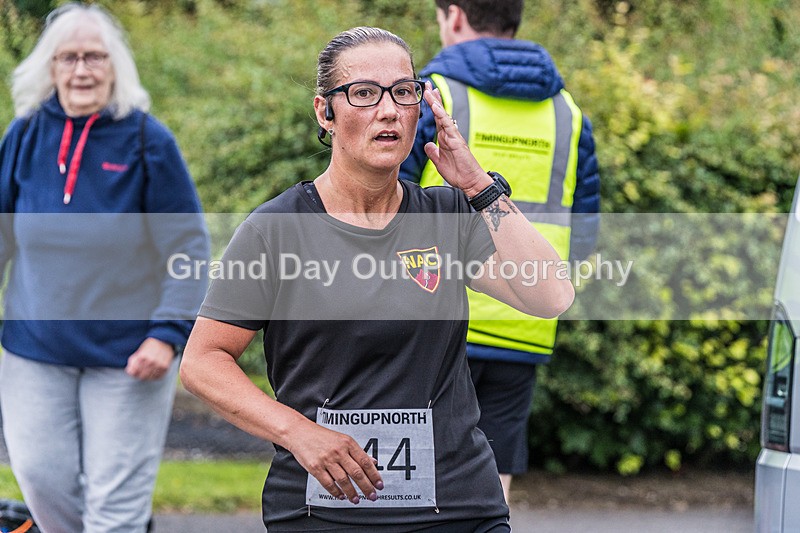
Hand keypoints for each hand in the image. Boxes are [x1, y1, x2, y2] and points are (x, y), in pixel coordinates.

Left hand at [126, 337, 174, 380]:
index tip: (135, 372)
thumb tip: (130, 372)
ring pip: (150, 378)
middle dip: (140, 375)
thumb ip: (133, 362)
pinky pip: (158, 377)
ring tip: (148, 371)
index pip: (133, 372)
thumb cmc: (150, 346)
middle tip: (141, 372)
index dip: (133, 373)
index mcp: (142, 357)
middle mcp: (151, 361)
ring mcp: (159, 365)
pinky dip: (155, 376)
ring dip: (148, 376)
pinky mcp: (165, 367)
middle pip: (141, 376)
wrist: (164, 341)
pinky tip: (154, 371)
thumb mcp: (139, 352)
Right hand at [290, 422, 383, 503]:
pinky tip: (341, 496)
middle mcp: (339, 451)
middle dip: (366, 487)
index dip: (374, 475)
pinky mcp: (316, 468)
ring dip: (352, 492)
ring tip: (356, 499)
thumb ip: (358, 451)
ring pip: (344, 480)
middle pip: (357, 473)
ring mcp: (327, 460)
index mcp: (348, 443)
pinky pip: (329, 484)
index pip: (365, 462)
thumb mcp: (343, 439)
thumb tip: (372, 461)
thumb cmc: (321, 436)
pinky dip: (336, 492)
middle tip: (372, 496)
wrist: (299, 432)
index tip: (379, 485)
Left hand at [422, 82, 491, 196]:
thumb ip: (433, 152)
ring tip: (428, 90)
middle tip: (426, 84)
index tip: (425, 94)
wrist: (469, 181)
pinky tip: (435, 106)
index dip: (431, 106)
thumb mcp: (439, 161)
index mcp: (445, 137)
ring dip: (435, 102)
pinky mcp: (457, 140)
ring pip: (443, 115)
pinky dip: (441, 114)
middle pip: (440, 112)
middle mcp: (450, 133)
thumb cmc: (457, 172)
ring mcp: (454, 135)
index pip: (436, 118)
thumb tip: (426, 144)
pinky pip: (448, 125)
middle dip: (433, 98)